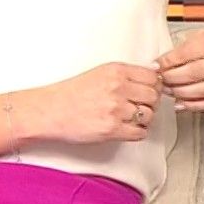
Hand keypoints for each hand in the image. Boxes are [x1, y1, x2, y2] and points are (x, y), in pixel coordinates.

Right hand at [23, 63, 161, 144]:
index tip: (148, 91)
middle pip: (154, 96)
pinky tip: (126, 128)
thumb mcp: (98, 73)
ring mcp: (116, 109)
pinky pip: (140, 132)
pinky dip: (137, 132)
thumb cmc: (70, 94)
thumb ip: (125, 74)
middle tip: (139, 106)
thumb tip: (154, 74)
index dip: (154, 86)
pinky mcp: (112, 129)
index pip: (153, 77)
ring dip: (143, 119)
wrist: (48, 111)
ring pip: (149, 115)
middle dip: (150, 103)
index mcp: (115, 71)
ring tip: (129, 119)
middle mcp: (118, 88)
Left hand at [156, 28, 203, 112]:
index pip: (189, 53)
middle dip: (172, 79)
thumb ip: (192, 45)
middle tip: (158, 82)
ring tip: (168, 92)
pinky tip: (183, 104)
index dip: (168, 61)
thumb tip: (165, 60)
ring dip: (181, 93)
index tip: (155, 67)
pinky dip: (197, 105)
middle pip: (195, 73)